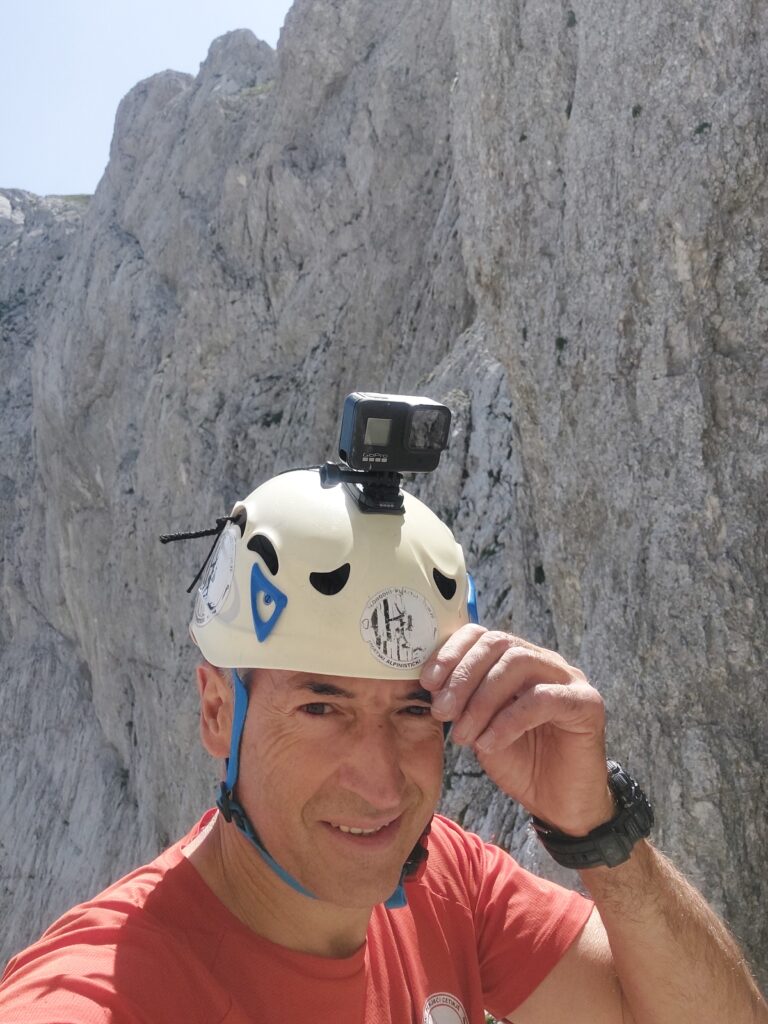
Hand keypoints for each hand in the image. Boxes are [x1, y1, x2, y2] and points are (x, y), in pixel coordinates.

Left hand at [420, 625, 614, 834]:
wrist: (559, 805)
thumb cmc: (520, 763)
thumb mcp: (479, 727)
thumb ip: (461, 701)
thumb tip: (430, 683)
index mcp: (518, 661)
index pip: (482, 634)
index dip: (451, 653)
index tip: (428, 682)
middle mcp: (545, 662)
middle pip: (498, 644)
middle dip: (463, 676)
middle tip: (442, 712)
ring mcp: (569, 679)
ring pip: (518, 663)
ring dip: (482, 699)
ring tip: (464, 736)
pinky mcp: (587, 703)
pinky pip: (542, 699)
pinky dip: (508, 720)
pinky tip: (489, 744)